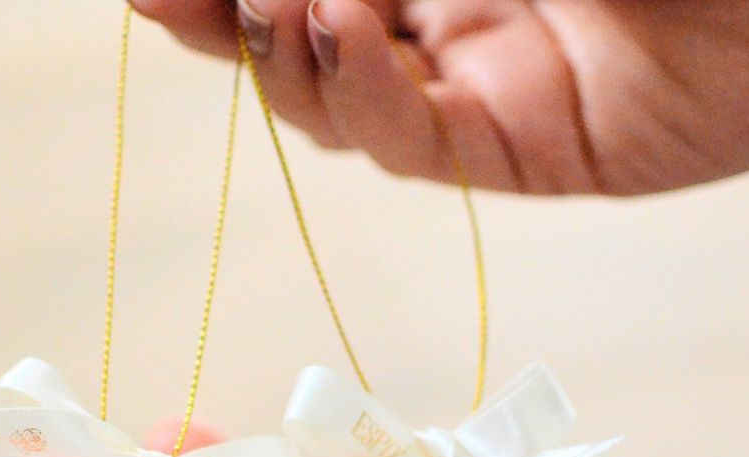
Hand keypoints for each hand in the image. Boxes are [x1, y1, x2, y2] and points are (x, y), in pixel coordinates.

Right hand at [131, 0, 748, 193]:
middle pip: (299, 41)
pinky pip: (416, 142)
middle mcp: (444, 18)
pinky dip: (365, 96)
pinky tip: (342, 36)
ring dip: (288, 54)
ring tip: (272, 0)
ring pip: (341, 102)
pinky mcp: (521, 149)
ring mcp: (478, 86)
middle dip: (226, 19)